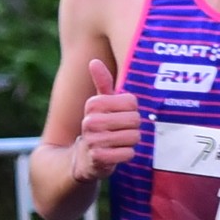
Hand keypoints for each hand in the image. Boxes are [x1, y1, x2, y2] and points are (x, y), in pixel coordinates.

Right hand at [70, 43, 143, 172]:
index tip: (123, 113)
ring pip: (133, 137)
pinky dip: (127, 154)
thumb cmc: (99, 125)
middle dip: (134, 126)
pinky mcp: (99, 158)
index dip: (132, 110)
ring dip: (131, 140)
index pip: (131, 102)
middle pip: (134, 119)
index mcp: (93, 104)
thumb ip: (102, 83)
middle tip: (123, 130)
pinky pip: (128, 153)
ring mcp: (94, 140)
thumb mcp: (100, 104)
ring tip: (120, 141)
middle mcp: (91, 121)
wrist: (84, 157)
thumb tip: (94, 61)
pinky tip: (118, 152)